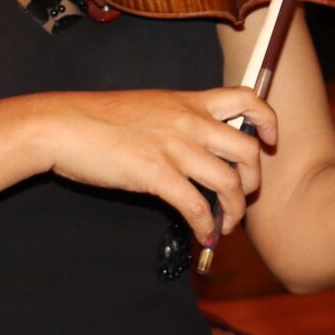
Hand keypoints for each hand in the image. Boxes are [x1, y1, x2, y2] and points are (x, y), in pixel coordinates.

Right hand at [41, 87, 277, 243]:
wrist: (64, 125)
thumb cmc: (100, 118)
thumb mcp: (150, 107)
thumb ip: (178, 120)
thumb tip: (197, 144)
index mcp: (189, 101)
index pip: (247, 99)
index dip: (268, 122)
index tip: (270, 142)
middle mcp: (190, 121)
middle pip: (248, 150)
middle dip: (254, 181)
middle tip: (243, 197)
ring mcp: (175, 147)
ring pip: (230, 183)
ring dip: (234, 212)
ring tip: (225, 225)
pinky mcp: (157, 174)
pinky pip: (197, 205)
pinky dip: (206, 227)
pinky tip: (203, 236)